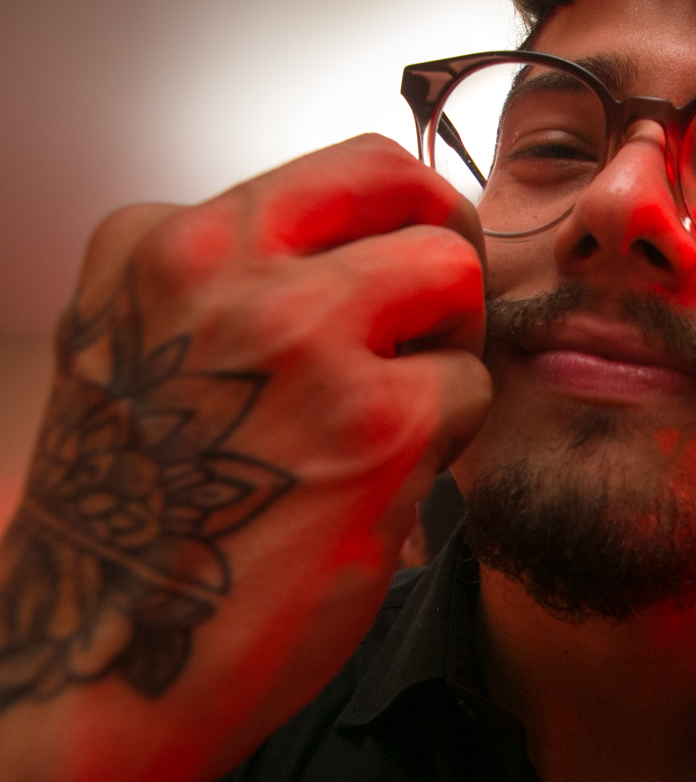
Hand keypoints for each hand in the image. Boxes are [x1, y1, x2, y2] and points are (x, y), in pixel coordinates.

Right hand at [0, 135, 490, 779]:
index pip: (348, 167)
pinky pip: (470, 386)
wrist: (102, 652)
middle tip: (445, 317)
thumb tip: (369, 244)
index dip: (408, 209)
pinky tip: (385, 478)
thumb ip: (241, 282)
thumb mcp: (145, 350)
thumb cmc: (136, 509)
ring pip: (456, 277)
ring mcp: (301, 339)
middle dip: (451, 253)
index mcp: (163, 244)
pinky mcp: (375, 425)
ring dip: (448, 345)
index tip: (418, 259)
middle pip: (416, 195)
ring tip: (396, 412)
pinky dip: (447, 434)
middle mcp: (224, 271)